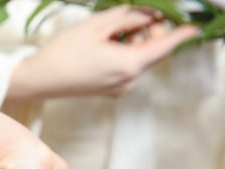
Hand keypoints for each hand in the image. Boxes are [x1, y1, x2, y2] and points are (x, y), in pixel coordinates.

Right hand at [6, 6, 200, 100]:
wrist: (38, 80)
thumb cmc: (63, 52)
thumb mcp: (98, 25)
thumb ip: (130, 16)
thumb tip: (151, 15)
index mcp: (129, 64)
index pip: (167, 45)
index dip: (182, 32)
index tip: (194, 24)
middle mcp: (129, 80)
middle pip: (154, 50)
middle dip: (148, 31)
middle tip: (127, 17)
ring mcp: (120, 87)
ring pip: (140, 57)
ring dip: (132, 41)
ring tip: (106, 35)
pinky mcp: (110, 89)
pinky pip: (127, 66)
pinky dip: (123, 52)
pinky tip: (102, 47)